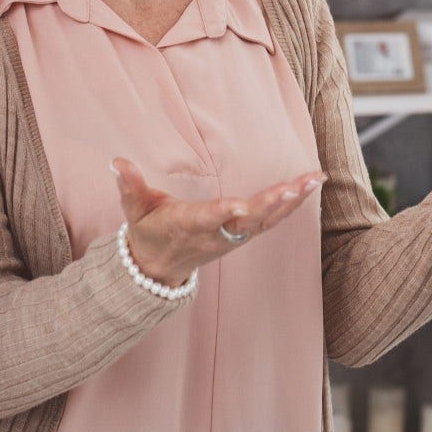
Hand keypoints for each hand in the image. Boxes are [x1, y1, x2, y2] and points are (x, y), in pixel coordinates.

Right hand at [111, 157, 325, 285]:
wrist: (159, 269)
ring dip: (292, 200)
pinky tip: (310, 185)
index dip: (224, 212)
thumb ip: (129, 187)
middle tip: (297, 185)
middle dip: (273, 203)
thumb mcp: (134, 211)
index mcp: (187, 225)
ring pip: (266, 220)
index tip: (241, 204)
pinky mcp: (243, 235)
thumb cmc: (147, 232)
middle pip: (248, 220)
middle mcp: (215, 233)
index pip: (208, 218)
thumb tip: (116, 162)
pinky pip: (272, 220)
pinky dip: (292, 204)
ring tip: (315, 179)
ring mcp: (232, 237)